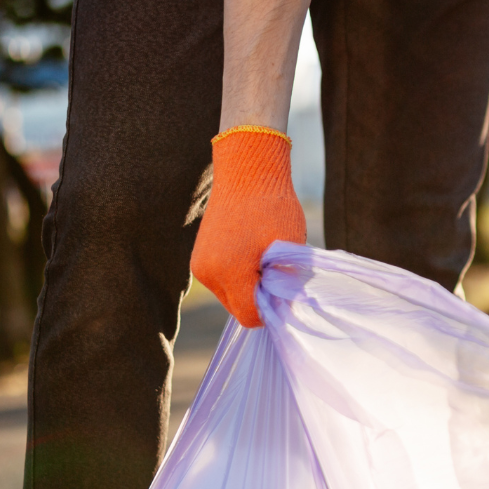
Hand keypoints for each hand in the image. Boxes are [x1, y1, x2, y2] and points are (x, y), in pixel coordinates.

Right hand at [190, 127, 306, 327]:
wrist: (246, 172)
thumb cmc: (274, 206)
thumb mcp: (290, 247)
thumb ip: (287, 281)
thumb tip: (285, 305)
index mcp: (230, 272)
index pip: (250, 316)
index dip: (271, 309)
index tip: (283, 289)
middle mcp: (209, 274)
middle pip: (238, 308)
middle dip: (258, 298)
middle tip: (274, 270)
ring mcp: (199, 266)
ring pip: (229, 296)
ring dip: (247, 287)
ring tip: (260, 258)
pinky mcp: (198, 259)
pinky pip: (221, 282)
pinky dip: (236, 276)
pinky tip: (248, 254)